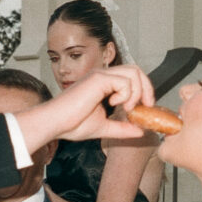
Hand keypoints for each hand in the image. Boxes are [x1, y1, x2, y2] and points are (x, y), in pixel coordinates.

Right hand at [17, 65, 152, 153]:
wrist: (55, 123)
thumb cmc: (71, 124)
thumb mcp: (103, 127)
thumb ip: (121, 128)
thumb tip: (140, 131)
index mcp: (103, 84)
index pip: (131, 77)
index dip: (143, 90)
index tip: (145, 108)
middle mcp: (103, 76)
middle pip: (136, 70)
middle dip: (147, 87)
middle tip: (146, 106)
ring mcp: (100, 75)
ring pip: (133, 72)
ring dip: (137, 92)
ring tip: (127, 108)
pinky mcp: (98, 79)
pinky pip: (124, 81)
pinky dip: (126, 94)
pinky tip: (114, 105)